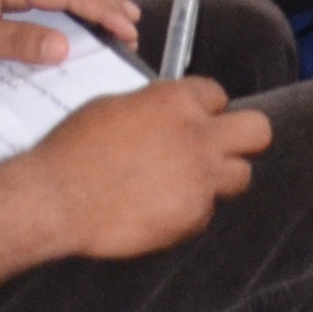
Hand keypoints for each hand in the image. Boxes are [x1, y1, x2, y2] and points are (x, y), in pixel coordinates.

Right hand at [25, 76, 270, 258]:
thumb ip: (153, 106)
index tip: (196, 121)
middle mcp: (198, 136)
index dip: (206, 110)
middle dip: (243, 139)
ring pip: (240, 176)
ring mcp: (200, 178)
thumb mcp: (112, 106)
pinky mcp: (193, 216)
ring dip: (218, 179)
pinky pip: (206, 212)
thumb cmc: (72, 151)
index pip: (219, 95)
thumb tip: (167, 112)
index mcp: (176, 101)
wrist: (55, 200)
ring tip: (184, 185)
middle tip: (221, 150)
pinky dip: (188, 213)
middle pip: (258, 132)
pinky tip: (157, 210)